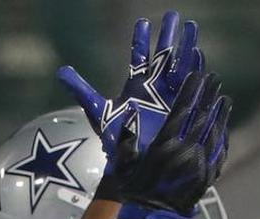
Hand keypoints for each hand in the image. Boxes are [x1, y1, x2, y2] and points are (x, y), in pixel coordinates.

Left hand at [58, 11, 202, 160]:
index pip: (138, 57)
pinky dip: (195, 68)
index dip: (140, 40)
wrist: (131, 160)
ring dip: (186, 46)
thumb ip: (80, 89)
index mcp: (135, 86)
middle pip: (163, 55)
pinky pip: (190, 84)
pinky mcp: (180, 106)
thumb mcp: (97, 110)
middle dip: (169, 36)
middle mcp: (154, 87)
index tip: (143, 23)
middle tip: (174, 15)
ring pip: (180, 65)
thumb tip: (61, 71)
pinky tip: (198, 53)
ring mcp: (169, 96)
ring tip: (191, 26)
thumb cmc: (115, 137)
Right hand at [104, 72, 231, 218]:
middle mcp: (184, 155)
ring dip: (220, 114)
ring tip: (223, 98)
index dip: (192, 91)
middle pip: (201, 118)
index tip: (198, 76)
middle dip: (208, 96)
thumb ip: (126, 141)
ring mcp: (198, 167)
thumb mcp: (121, 165)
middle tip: (214, 79)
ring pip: (214, 134)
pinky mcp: (206, 179)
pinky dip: (222, 137)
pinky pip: (218, 154)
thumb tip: (130, 117)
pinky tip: (223, 128)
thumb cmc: (128, 192)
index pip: (182, 111)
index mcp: (163, 148)